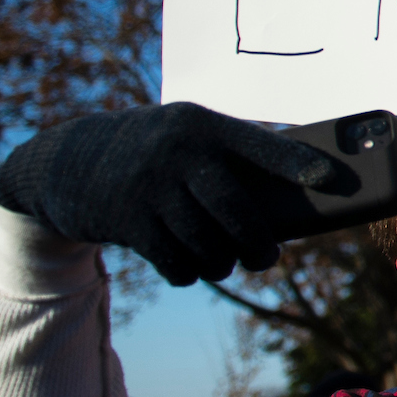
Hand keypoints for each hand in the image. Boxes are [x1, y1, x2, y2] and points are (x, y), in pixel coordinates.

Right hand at [0, 102, 336, 286]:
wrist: (67, 162)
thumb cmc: (152, 150)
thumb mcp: (184, 136)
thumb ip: (227, 157)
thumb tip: (292, 199)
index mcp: (201, 125)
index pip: (260, 144)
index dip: (297, 163)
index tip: (330, 178)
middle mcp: (177, 152)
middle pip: (238, 210)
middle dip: (260, 243)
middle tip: (267, 256)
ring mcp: (149, 187)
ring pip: (208, 242)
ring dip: (224, 262)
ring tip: (229, 262)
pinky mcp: (127, 221)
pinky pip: (176, 260)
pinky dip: (190, 271)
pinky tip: (193, 266)